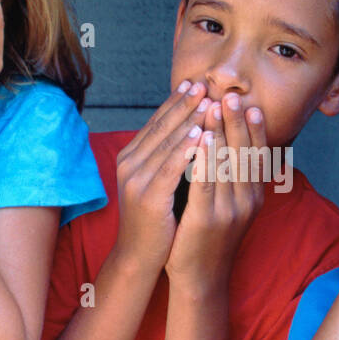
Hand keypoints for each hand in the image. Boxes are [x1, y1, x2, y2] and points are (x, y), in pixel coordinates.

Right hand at [114, 81, 209, 269]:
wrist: (140, 256)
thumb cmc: (157, 218)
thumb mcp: (159, 182)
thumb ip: (169, 157)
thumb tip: (192, 128)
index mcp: (131, 157)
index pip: (156, 122)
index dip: (175, 102)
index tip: (194, 83)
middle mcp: (129, 164)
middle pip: (161, 127)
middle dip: (184, 104)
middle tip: (204, 85)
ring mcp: (136, 180)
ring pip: (167, 143)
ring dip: (190, 121)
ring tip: (208, 104)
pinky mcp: (148, 197)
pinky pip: (171, 168)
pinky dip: (188, 150)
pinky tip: (204, 136)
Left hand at [165, 93, 266, 285]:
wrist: (200, 276)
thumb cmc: (208, 236)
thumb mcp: (228, 205)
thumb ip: (230, 177)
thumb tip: (228, 143)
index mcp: (253, 195)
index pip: (256, 155)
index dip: (253, 129)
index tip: (248, 104)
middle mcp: (247, 200)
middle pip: (244, 153)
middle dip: (237, 123)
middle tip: (230, 96)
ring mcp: (229, 210)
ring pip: (227, 163)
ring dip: (220, 132)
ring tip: (214, 107)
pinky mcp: (207, 218)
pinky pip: (206, 182)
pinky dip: (204, 158)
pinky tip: (199, 139)